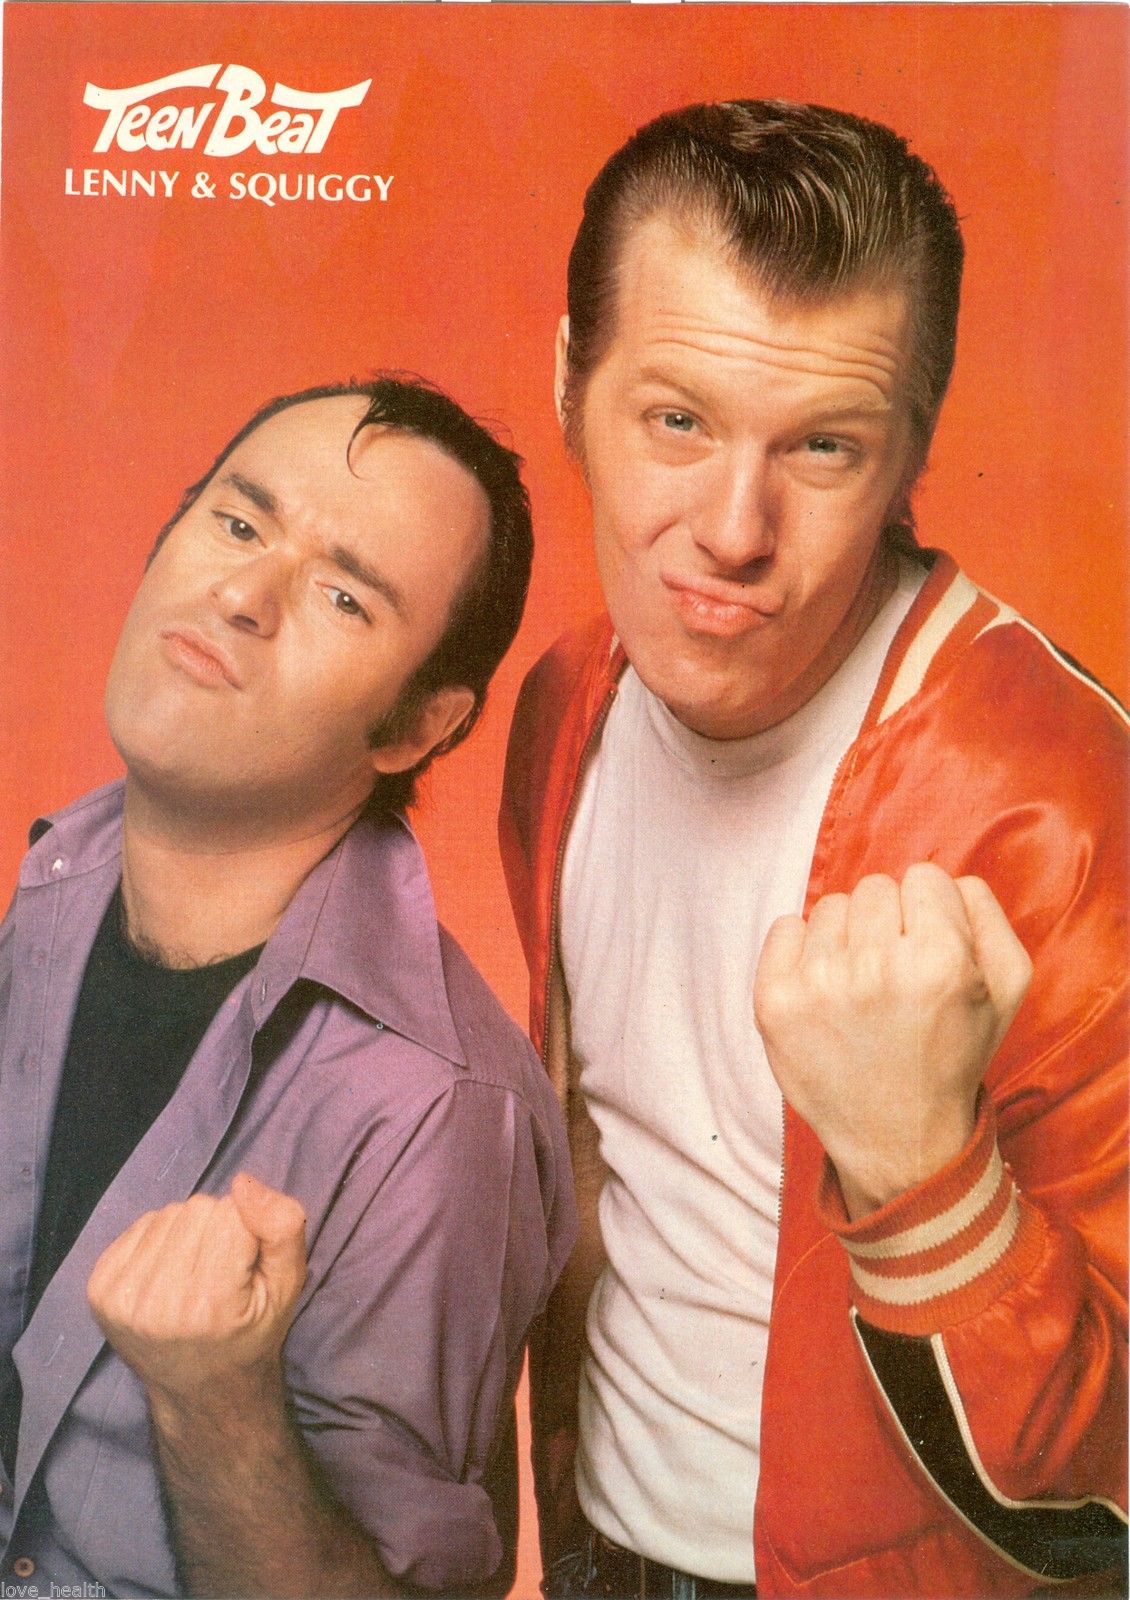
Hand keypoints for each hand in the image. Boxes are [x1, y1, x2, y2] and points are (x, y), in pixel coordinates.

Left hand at [87, 1174, 306, 1400]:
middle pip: (198, 1209)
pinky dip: (160, 1241)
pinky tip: (168, 1275)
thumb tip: (243, 1183)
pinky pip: (141, 1225)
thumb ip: (283, 1227)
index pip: (232, 1212)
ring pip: (169, 1213)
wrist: (200, 1391)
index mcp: (210, 1304)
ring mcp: (121, 1297)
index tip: (245, 1270)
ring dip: (187, 1233)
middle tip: (221, 1273)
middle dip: (217, 1229)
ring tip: (194, 1274)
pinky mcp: (98, 1289)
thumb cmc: (251, 1334)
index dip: (248, 1231)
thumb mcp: (288, 1285)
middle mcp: (158, 1301)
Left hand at [754, 863, 1030, 1217]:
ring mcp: (818, 984)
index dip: (931, 912)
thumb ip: (986, 917)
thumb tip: (944, 878)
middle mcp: (876, 968)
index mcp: (941, 962)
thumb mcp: (1006, 991)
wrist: (897, 1137)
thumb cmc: (951, 1055)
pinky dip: (800, 948)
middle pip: (875, 887)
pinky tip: (824, 989)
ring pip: (830, 906)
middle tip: (894, 974)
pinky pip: (784, 927)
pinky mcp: (774, 1001)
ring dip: (847, 938)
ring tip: (861, 988)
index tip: (927, 950)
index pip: (925, 877)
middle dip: (888, 922)